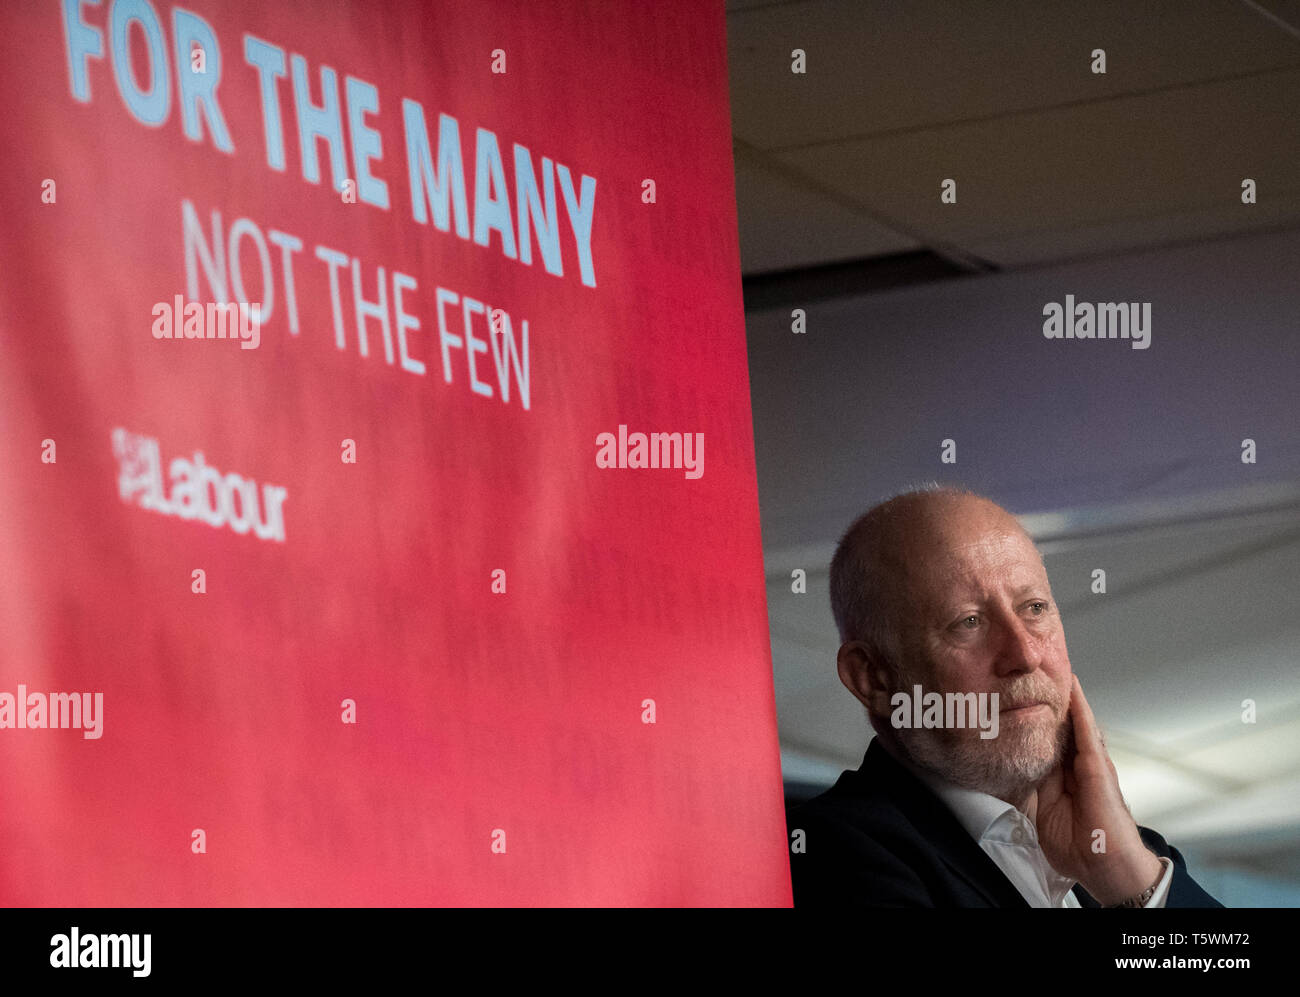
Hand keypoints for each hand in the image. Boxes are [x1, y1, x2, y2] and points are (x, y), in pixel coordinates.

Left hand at [1034, 675, 1162, 905]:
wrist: (1105, 867)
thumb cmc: (1077, 847)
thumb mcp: (1042, 813)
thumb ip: (1030, 791)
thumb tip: (1009, 775)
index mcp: (1063, 777)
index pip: (1045, 741)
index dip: (1034, 720)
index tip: (1018, 697)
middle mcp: (1078, 766)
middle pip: (1059, 727)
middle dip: (1048, 701)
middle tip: (1034, 671)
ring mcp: (1090, 763)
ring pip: (1074, 722)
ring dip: (1065, 697)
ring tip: (1054, 666)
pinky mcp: (1098, 766)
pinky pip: (1087, 731)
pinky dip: (1079, 708)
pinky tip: (1072, 687)